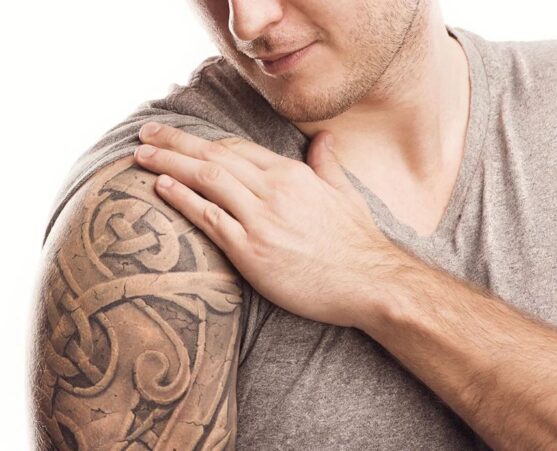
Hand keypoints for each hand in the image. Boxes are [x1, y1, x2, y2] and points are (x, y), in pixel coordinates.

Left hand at [134, 122, 400, 328]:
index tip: (180, 136)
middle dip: (175, 142)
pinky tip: (160, 187)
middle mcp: (273, 189)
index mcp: (293, 174)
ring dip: (168, 164)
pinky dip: (182, 200)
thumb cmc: (359, 242)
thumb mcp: (346, 193)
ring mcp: (261, 219)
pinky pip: (209, 218)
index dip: (204, 140)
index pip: (238, 148)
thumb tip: (325, 138)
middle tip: (145, 133)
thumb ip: (327, 164)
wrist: (372, 282)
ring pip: (206, 180)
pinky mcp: (253, 250)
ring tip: (140, 155)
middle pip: (215, 157)